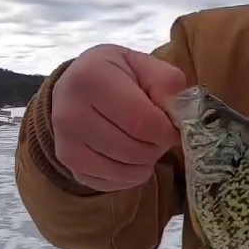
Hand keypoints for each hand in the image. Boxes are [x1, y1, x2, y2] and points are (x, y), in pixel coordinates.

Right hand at [50, 43, 186, 191]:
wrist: (74, 87)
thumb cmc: (115, 74)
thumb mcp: (143, 64)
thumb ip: (167, 83)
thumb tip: (180, 113)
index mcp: (91, 79)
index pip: (143, 121)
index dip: (168, 130)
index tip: (173, 125)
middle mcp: (71, 114)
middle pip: (135, 150)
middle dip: (158, 146)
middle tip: (158, 133)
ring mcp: (67, 145)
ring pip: (127, 171)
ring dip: (146, 162)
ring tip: (143, 141)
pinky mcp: (71, 168)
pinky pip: (115, 184)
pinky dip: (130, 175)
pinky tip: (128, 155)